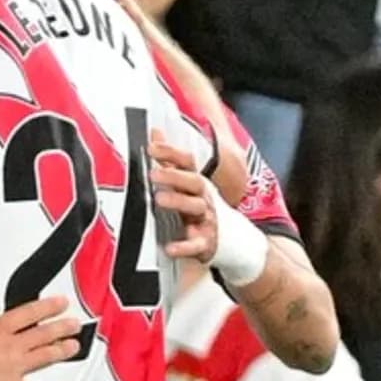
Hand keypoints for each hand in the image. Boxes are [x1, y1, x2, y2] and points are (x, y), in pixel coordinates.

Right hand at [0, 290, 82, 380]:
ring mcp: (14, 369)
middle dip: (61, 328)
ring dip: (61, 352)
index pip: (28, 314)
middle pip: (42, 334)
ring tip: (74, 347)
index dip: (47, 307)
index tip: (62, 303)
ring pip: (44, 358)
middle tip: (76, 324)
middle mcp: (10, 347)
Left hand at [148, 134, 215, 260]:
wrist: (229, 238)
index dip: (170, 153)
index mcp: (196, 182)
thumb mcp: (186, 182)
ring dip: (178, 202)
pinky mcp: (206, 242)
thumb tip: (155, 132)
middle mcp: (203, 197)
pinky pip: (195, 244)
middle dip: (174, 176)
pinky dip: (183, 247)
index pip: (187, 162)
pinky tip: (170, 247)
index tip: (152, 147)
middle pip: (193, 182)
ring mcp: (206, 219)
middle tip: (153, 173)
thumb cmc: (200, 206)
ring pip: (196, 208)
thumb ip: (169, 160)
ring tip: (159, 199)